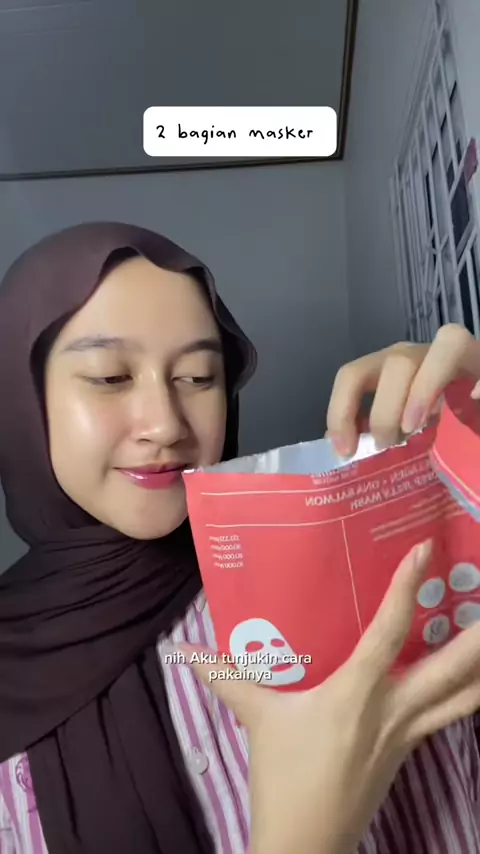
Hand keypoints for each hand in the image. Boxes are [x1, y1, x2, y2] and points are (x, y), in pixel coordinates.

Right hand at [174, 542, 479, 853]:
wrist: (306, 842)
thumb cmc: (282, 776)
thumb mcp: (256, 718)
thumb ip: (224, 676)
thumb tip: (181, 649)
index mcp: (355, 693)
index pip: (388, 632)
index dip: (406, 589)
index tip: (423, 549)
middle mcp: (393, 710)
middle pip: (452, 671)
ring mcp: (408, 733)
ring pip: (462, 698)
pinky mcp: (410, 749)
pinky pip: (448, 717)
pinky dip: (465, 694)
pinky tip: (469, 680)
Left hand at [326, 324, 479, 455]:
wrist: (474, 406)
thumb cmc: (438, 419)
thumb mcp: (399, 424)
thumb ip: (371, 427)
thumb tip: (336, 442)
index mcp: (391, 368)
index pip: (352, 374)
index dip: (340, 410)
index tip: (345, 450)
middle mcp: (421, 354)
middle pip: (396, 362)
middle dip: (385, 410)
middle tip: (389, 444)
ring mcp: (459, 355)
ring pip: (442, 348)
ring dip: (424, 391)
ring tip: (416, 428)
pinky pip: (477, 357)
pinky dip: (478, 383)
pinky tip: (474, 399)